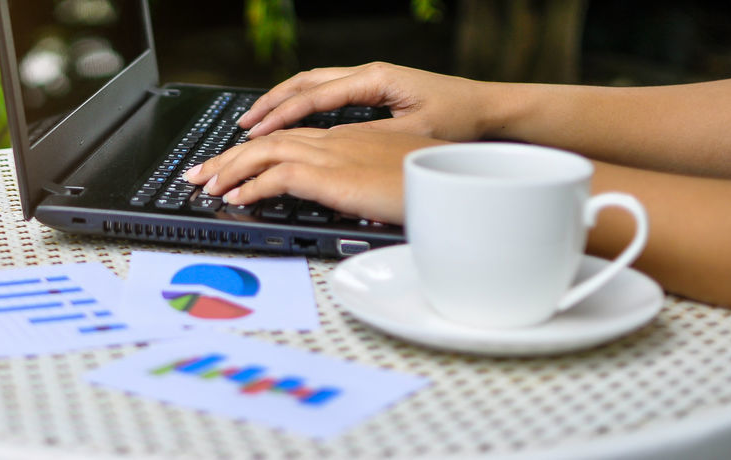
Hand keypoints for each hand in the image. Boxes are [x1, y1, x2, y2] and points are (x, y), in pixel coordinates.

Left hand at [182, 124, 448, 223]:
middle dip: (228, 157)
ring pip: (265, 152)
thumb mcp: (388, 185)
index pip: (289, 140)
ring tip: (207, 186)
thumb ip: (360, 187)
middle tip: (200, 174)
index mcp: (347, 141)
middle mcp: (335, 141)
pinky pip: (278, 176)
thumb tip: (345, 200)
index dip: (254, 153)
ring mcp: (333, 155)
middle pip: (268, 141)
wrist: (456, 185)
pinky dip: (252, 186)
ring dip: (231, 169)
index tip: (231, 167)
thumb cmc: (432, 188)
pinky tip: (236, 198)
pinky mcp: (333, 175)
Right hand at [239, 62, 495, 141]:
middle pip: (304, 83)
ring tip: (255, 122)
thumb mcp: (413, 136)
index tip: (255, 133)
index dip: (281, 116)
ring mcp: (369, 79)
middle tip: (242, 126)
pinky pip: (325, 92)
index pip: (314, 96)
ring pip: (311, 84)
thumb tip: (330, 147)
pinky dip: (300, 104)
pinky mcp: (373, 89)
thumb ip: (371, 138)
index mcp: (374, 80)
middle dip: (269, 104)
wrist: (489, 109)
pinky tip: (289, 119)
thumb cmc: (459, 121)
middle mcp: (368, 73)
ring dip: (282, 102)